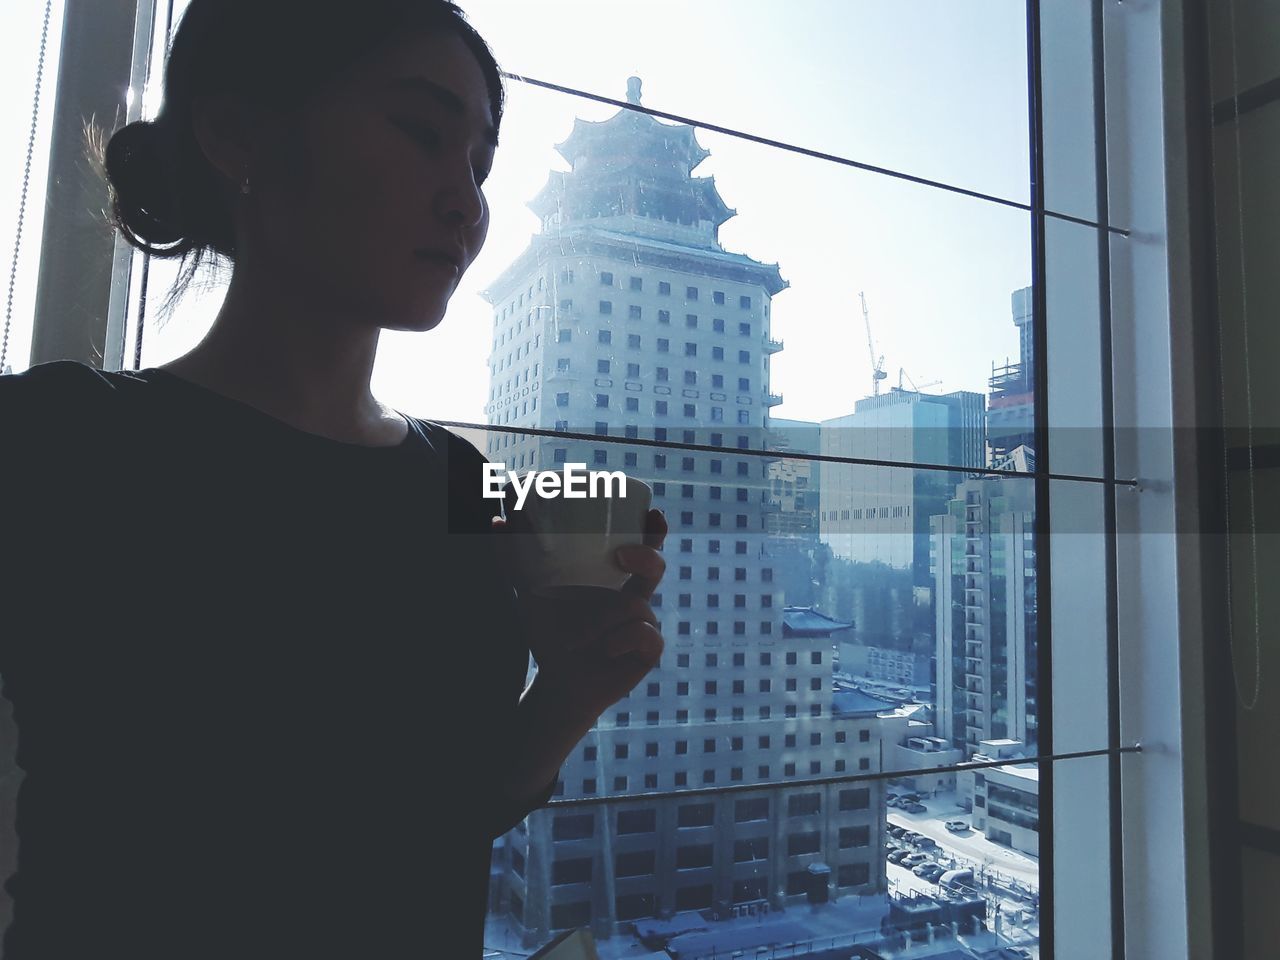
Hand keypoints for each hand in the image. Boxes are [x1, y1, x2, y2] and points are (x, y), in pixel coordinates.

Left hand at [490, 508, 667, 720]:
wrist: (557, 683)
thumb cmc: (549, 632)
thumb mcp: (528, 594)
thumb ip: (513, 559)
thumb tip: (498, 521)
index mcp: (612, 577)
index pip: (639, 546)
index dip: (652, 530)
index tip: (652, 513)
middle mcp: (633, 595)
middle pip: (654, 566)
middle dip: (647, 555)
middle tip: (621, 555)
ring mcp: (644, 623)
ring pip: (638, 605)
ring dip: (605, 618)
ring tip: (582, 635)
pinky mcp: (648, 651)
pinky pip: (644, 636)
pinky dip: (620, 639)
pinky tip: (605, 648)